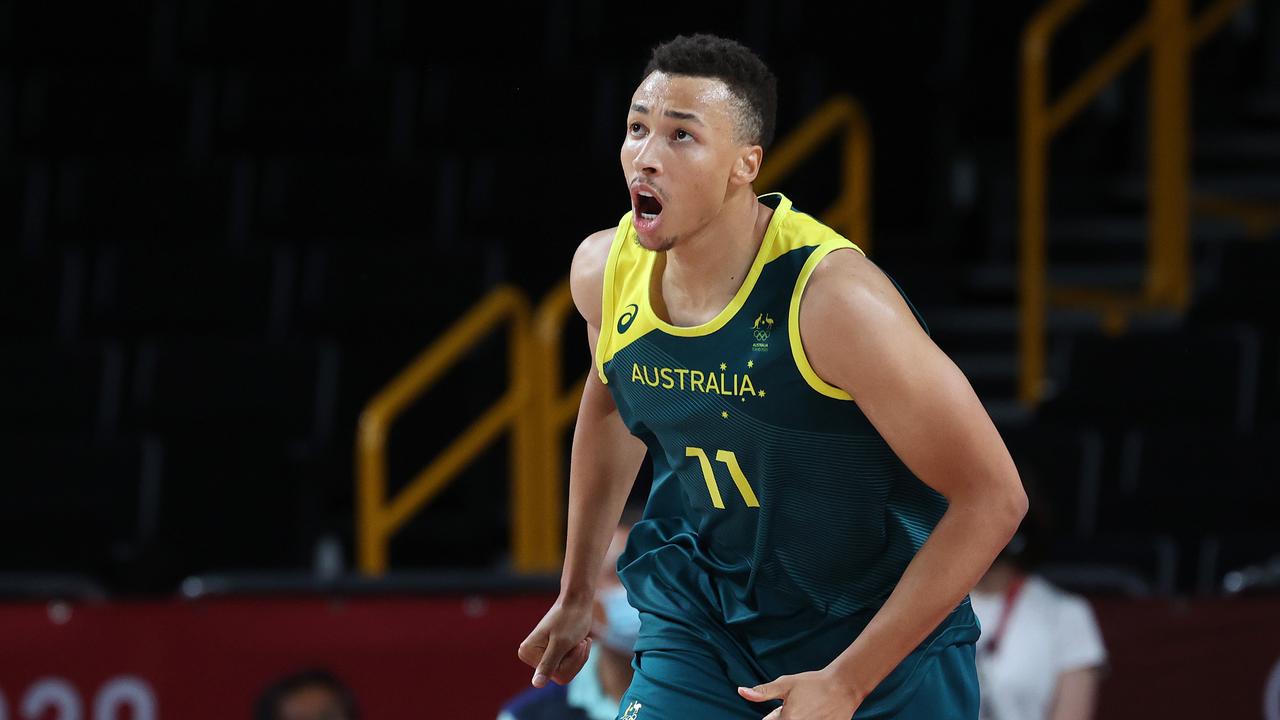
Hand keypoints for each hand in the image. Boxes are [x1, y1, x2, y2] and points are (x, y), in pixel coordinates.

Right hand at [517, 595, 594, 687]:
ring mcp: (541, 655)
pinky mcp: (551, 653)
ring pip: (567, 671)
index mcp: (527, 653)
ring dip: (579, 657)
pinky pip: (569, 666)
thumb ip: (548, 665)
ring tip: (579, 640)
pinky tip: (580, 641)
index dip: (571, 661)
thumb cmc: (570, 619)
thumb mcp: (561, 643)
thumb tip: (537, 684)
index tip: (573, 642)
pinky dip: (579, 655)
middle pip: (562, 675)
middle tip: (579, 641)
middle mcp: (530, 656)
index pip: (556, 675)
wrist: (577, 601)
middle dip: (577, 659)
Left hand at [737, 668, 863, 719]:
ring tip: (807, 709)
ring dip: (799, 718)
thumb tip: (741, 692)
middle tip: (798, 707)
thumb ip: (762, 692)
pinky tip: (815, 714)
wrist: (844, 687)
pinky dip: (810, 719)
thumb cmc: (814, 684)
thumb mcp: (785, 684)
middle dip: (784, 716)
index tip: (781, 709)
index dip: (773, 715)